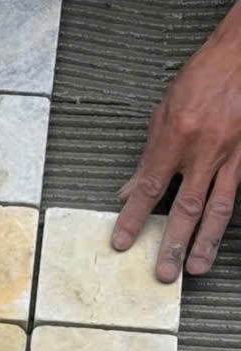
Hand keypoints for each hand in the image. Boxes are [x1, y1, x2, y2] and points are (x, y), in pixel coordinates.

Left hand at [113, 0, 240, 281]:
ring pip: (220, 208)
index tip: (121, 243)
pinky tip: (223, 235)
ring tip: (196, 268)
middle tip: (164, 275)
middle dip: (173, 244)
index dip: (133, 218)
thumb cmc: (205, 75)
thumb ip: (150, 154)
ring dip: (207, 242)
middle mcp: (206, 148)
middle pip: (187, 207)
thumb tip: (129, 189)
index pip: (150, 187)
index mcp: (178, 134)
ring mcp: (235, 153)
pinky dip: (232, 216)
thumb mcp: (166, 109)